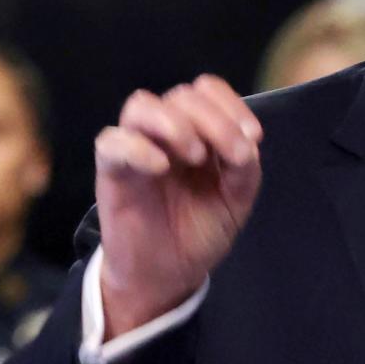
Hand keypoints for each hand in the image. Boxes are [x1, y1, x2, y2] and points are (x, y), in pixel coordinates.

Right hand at [93, 74, 262, 338]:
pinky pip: (111, 141)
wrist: (168, 274)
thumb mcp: (236, 198)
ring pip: (141, 105)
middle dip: (213, 119)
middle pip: (181, 95)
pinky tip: (161, 168)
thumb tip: (247, 140)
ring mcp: (136, 147)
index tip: (253, 137)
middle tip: (232, 155)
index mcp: (197, 130)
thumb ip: (245, 166)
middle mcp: (165, 132)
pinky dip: (138, 148)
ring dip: (174, 123)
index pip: (206, 90)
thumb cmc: (200, 228)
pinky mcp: (111, 171)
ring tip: (195, 156)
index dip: (231, 104)